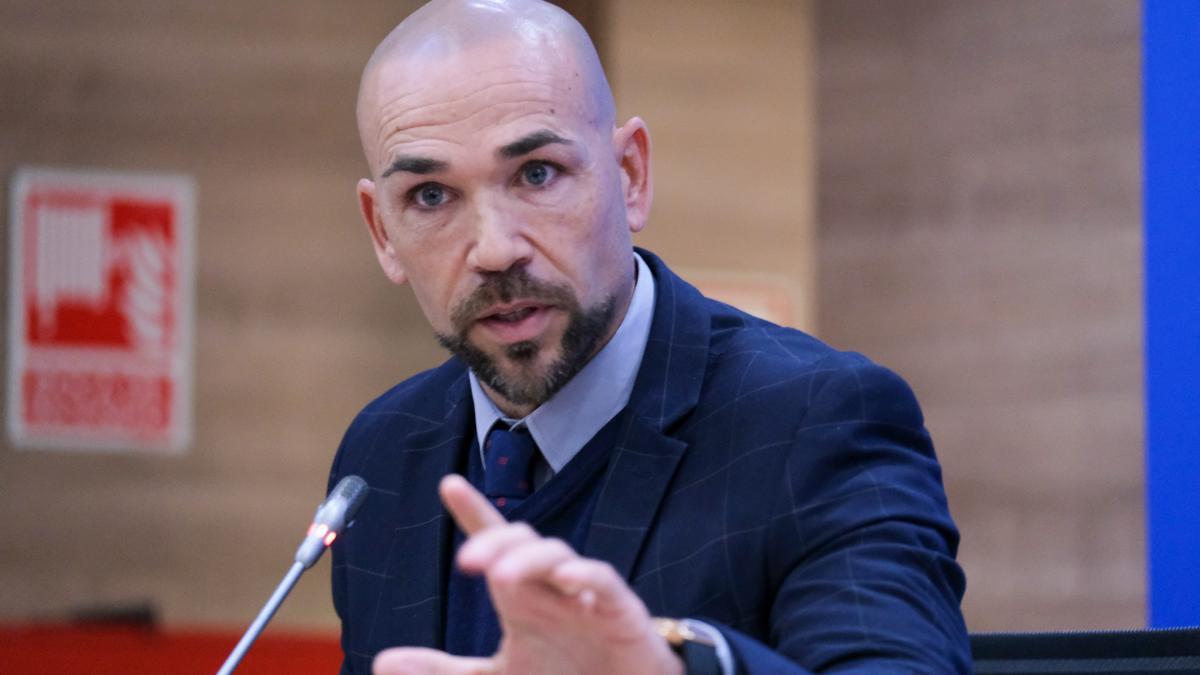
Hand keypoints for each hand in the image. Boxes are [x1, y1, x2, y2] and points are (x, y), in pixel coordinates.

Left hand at [372, 474, 683, 674]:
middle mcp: (552, 586)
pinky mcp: (620, 612)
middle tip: (468, 561)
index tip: (449, 485)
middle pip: (524, 542)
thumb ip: (443, 671)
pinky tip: (567, 579)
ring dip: (531, 561)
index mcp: (523, 595)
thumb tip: (381, 662)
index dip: (473, 513)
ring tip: (503, 576)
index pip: (496, 543)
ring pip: (559, 555)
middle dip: (497, 542)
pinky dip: (586, 577)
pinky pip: (604, 582)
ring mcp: (586, 595)